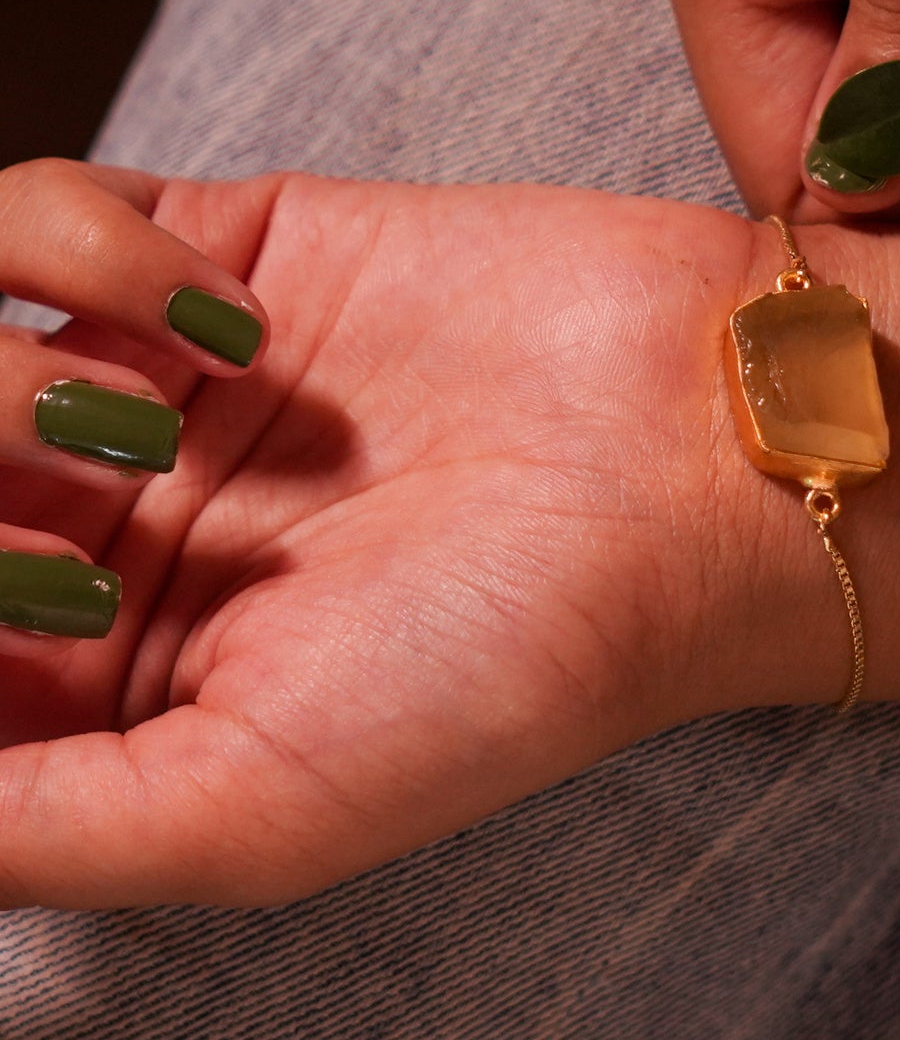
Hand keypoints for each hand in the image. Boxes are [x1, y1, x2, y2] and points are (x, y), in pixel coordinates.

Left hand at [0, 164, 771, 907]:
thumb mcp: (261, 810)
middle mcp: (122, 527)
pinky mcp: (229, 248)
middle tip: (89, 510)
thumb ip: (37, 830)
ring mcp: (166, 383)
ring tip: (145, 416)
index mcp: (114, 678)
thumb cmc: (512, 656)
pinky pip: (50, 209)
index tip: (42, 592)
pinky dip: (85, 247)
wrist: (695, 468)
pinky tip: (215, 319)